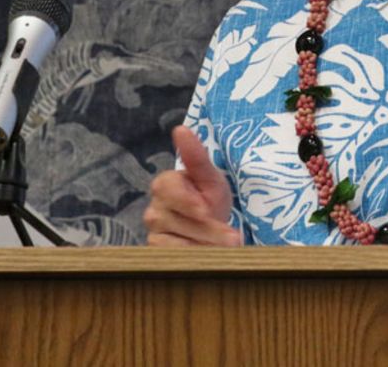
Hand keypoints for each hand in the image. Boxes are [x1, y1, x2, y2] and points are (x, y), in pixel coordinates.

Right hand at [144, 126, 240, 246]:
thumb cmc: (211, 197)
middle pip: (178, 220)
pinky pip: (175, 258)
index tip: (206, 210)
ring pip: (178, 242)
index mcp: (164, 184)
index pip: (169, 191)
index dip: (188, 202)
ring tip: (228, 248)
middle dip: (209, 229)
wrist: (214, 225)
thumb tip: (180, 129)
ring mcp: (153, 232)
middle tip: (233, 238)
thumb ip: (196, 156)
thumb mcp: (210, 177)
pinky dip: (197, 258)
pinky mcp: (157, 253)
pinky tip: (212, 257)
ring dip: (208, 246)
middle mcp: (153, 208)